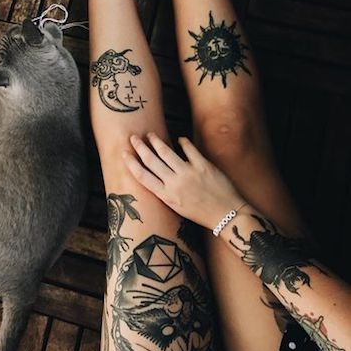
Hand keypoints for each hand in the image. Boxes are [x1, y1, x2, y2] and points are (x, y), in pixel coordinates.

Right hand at [123, 133, 243, 229]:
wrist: (227, 215)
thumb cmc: (201, 212)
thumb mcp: (177, 206)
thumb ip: (165, 190)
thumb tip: (155, 172)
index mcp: (167, 196)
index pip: (142, 176)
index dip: (131, 163)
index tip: (124, 153)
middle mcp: (175, 183)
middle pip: (151, 160)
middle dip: (140, 147)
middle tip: (133, 137)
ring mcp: (188, 173)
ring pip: (166, 151)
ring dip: (156, 141)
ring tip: (151, 135)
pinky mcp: (203, 165)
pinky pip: (188, 148)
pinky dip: (182, 141)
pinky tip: (179, 139)